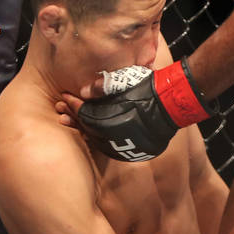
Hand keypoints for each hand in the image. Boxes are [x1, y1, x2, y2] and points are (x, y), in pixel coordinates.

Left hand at [74, 57, 215, 161]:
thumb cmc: (148, 90)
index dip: (73, 103)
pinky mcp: (133, 151)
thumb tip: (84, 91)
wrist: (172, 105)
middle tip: (61, 110)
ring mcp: (124, 146)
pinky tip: (91, 135)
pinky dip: (98, 139)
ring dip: (83, 129)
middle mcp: (112, 136)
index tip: (65, 95)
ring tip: (71, 122)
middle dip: (73, 117)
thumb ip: (100, 86)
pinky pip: (110, 147)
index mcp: (107, 119)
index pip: (83, 112)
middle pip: (86, 128)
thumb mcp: (123, 82)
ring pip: (96, 140)